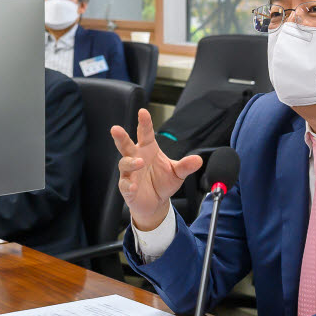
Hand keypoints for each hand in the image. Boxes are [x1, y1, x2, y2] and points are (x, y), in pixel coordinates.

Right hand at [111, 109, 202, 230]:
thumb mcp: (177, 173)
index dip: (144, 123)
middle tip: (116, 129)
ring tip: (139, 162)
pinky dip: (129, 184)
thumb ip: (186, 165)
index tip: (143, 112)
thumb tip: (199, 159)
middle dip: (120, 137)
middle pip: (126, 145)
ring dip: (130, 162)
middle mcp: (136, 157)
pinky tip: (133, 186)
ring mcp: (130, 173)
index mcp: (148, 149)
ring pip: (124, 163)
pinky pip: (125, 184)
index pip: (145, 133)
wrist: (156, 202)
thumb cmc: (163, 182)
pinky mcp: (126, 187)